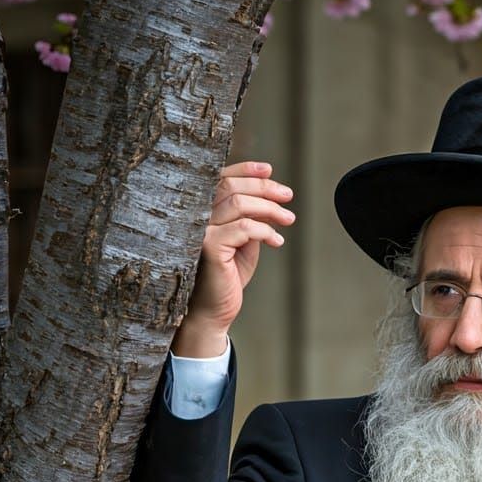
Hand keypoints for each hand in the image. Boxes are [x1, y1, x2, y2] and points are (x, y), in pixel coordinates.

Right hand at [173, 161, 294, 356]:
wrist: (213, 311)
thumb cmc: (227, 276)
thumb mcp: (244, 241)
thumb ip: (252, 217)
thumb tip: (270, 190)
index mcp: (200, 211)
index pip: (220, 178)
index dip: (246, 170)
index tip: (270, 170)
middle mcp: (193, 216)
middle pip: (230, 186)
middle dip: (264, 187)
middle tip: (288, 196)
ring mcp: (197, 230)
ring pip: (239, 204)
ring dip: (269, 208)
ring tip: (289, 219)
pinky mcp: (208, 247)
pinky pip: (244, 228)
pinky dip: (265, 231)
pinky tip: (277, 242)